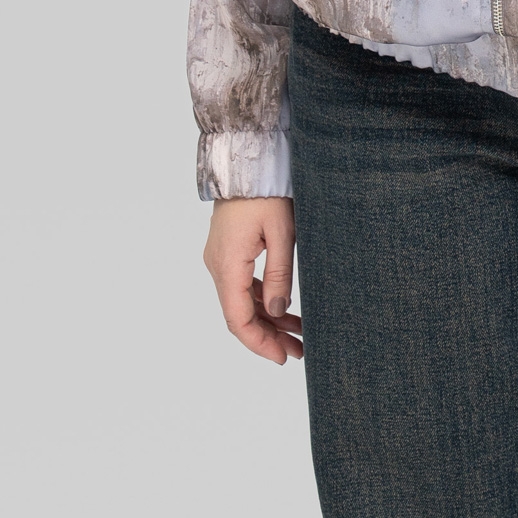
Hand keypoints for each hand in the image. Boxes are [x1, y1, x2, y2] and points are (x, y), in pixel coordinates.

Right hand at [203, 196, 302, 364]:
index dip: (259, 343)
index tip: (283, 357)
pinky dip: (262, 300)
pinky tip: (283, 309)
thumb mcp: (283, 232)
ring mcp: (220, 258)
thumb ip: (279, 275)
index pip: (238, 319)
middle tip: (299, 350)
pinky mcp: (228, 251)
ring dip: (267, 319)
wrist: (247, 160)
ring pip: (242, 301)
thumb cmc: (266, 191)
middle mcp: (217, 266)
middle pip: (239, 314)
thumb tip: (276, 313)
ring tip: (298, 333)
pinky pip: (242, 285)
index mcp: (227, 265)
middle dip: (268, 336)